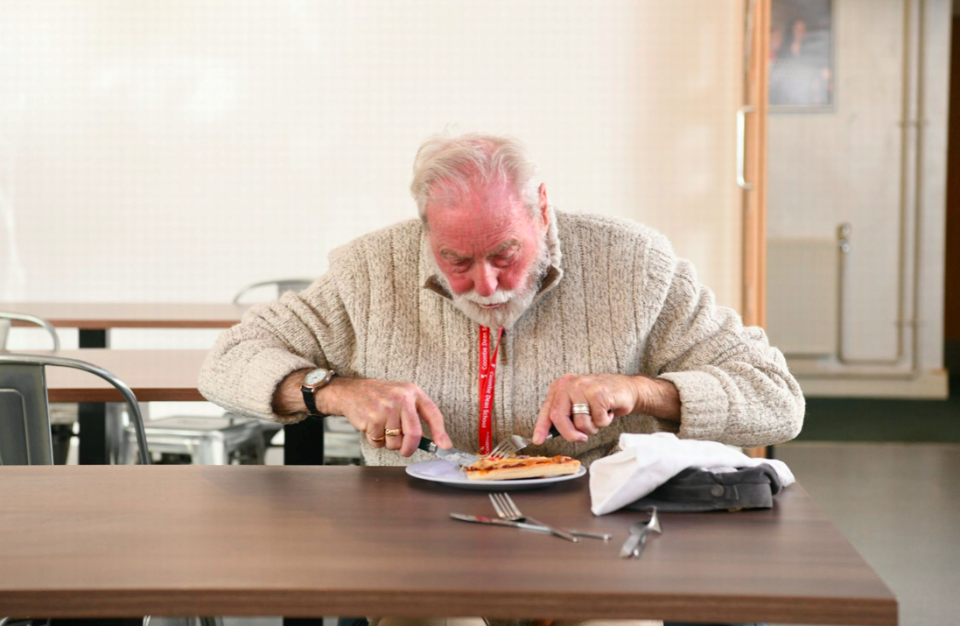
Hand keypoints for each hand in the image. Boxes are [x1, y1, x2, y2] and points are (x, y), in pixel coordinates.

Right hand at [320, 377, 451, 456]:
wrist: (352, 392)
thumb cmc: (380, 398)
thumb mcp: (402, 398)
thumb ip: (416, 416)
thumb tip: (434, 442)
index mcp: (413, 392)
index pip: (433, 414)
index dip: (440, 433)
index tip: (445, 447)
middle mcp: (401, 398)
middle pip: (414, 434)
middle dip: (410, 448)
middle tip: (405, 450)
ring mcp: (386, 408)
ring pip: (395, 442)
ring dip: (389, 443)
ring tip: (383, 430)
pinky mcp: (372, 418)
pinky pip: (379, 442)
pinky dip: (376, 441)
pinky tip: (372, 428)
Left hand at [533, 373, 642, 443]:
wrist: (626, 389)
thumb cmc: (601, 399)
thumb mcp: (578, 403)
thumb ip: (565, 415)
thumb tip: (549, 434)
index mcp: (560, 386)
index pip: (547, 409)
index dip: (541, 427)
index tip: (538, 440)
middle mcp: (569, 384)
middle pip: (559, 417)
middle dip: (570, 434)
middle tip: (581, 438)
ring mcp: (583, 387)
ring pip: (580, 423)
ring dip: (592, 427)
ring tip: (598, 416)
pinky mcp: (599, 393)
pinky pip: (597, 420)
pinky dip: (604, 421)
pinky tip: (607, 410)